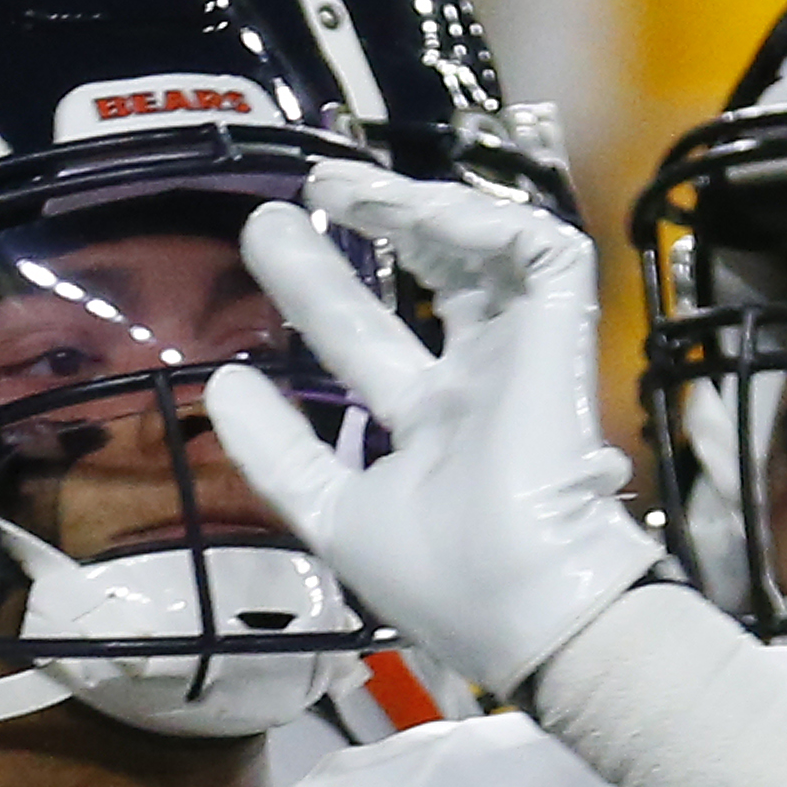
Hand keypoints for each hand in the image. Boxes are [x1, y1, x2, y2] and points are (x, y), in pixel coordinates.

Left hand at [204, 166, 662, 698]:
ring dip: (418, 208)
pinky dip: (485, 222)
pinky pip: (541, 251)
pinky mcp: (561, 336)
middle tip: (308, 188)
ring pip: (481, 251)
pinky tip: (421, 210)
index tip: (264, 243)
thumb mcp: (331, 509)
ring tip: (346, 184)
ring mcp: (520, 355)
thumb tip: (225, 384)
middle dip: (371, 225)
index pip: (366, 338)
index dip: (319, 289)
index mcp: (430, 424)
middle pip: (423, 278)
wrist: (519, 603)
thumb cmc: (436, 575)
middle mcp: (476, 381)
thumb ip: (278, 450)